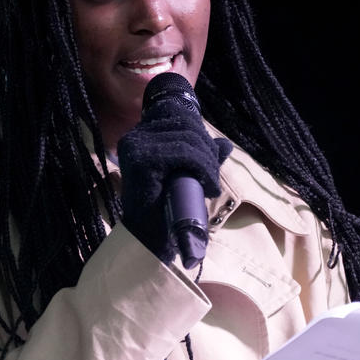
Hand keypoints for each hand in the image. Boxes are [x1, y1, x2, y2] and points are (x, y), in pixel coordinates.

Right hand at [118, 98, 231, 262]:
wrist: (149, 241)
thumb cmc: (165, 210)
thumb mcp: (188, 176)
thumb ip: (203, 158)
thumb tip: (225, 144)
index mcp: (142, 137)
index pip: (179, 118)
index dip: (202, 136)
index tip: (212, 160)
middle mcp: (134, 138)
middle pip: (185, 125)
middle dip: (208, 150)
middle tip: (214, 177)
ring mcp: (136, 148)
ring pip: (188, 139)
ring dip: (208, 162)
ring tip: (211, 184)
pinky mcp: (142, 161)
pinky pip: (183, 153)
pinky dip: (203, 168)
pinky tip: (208, 186)